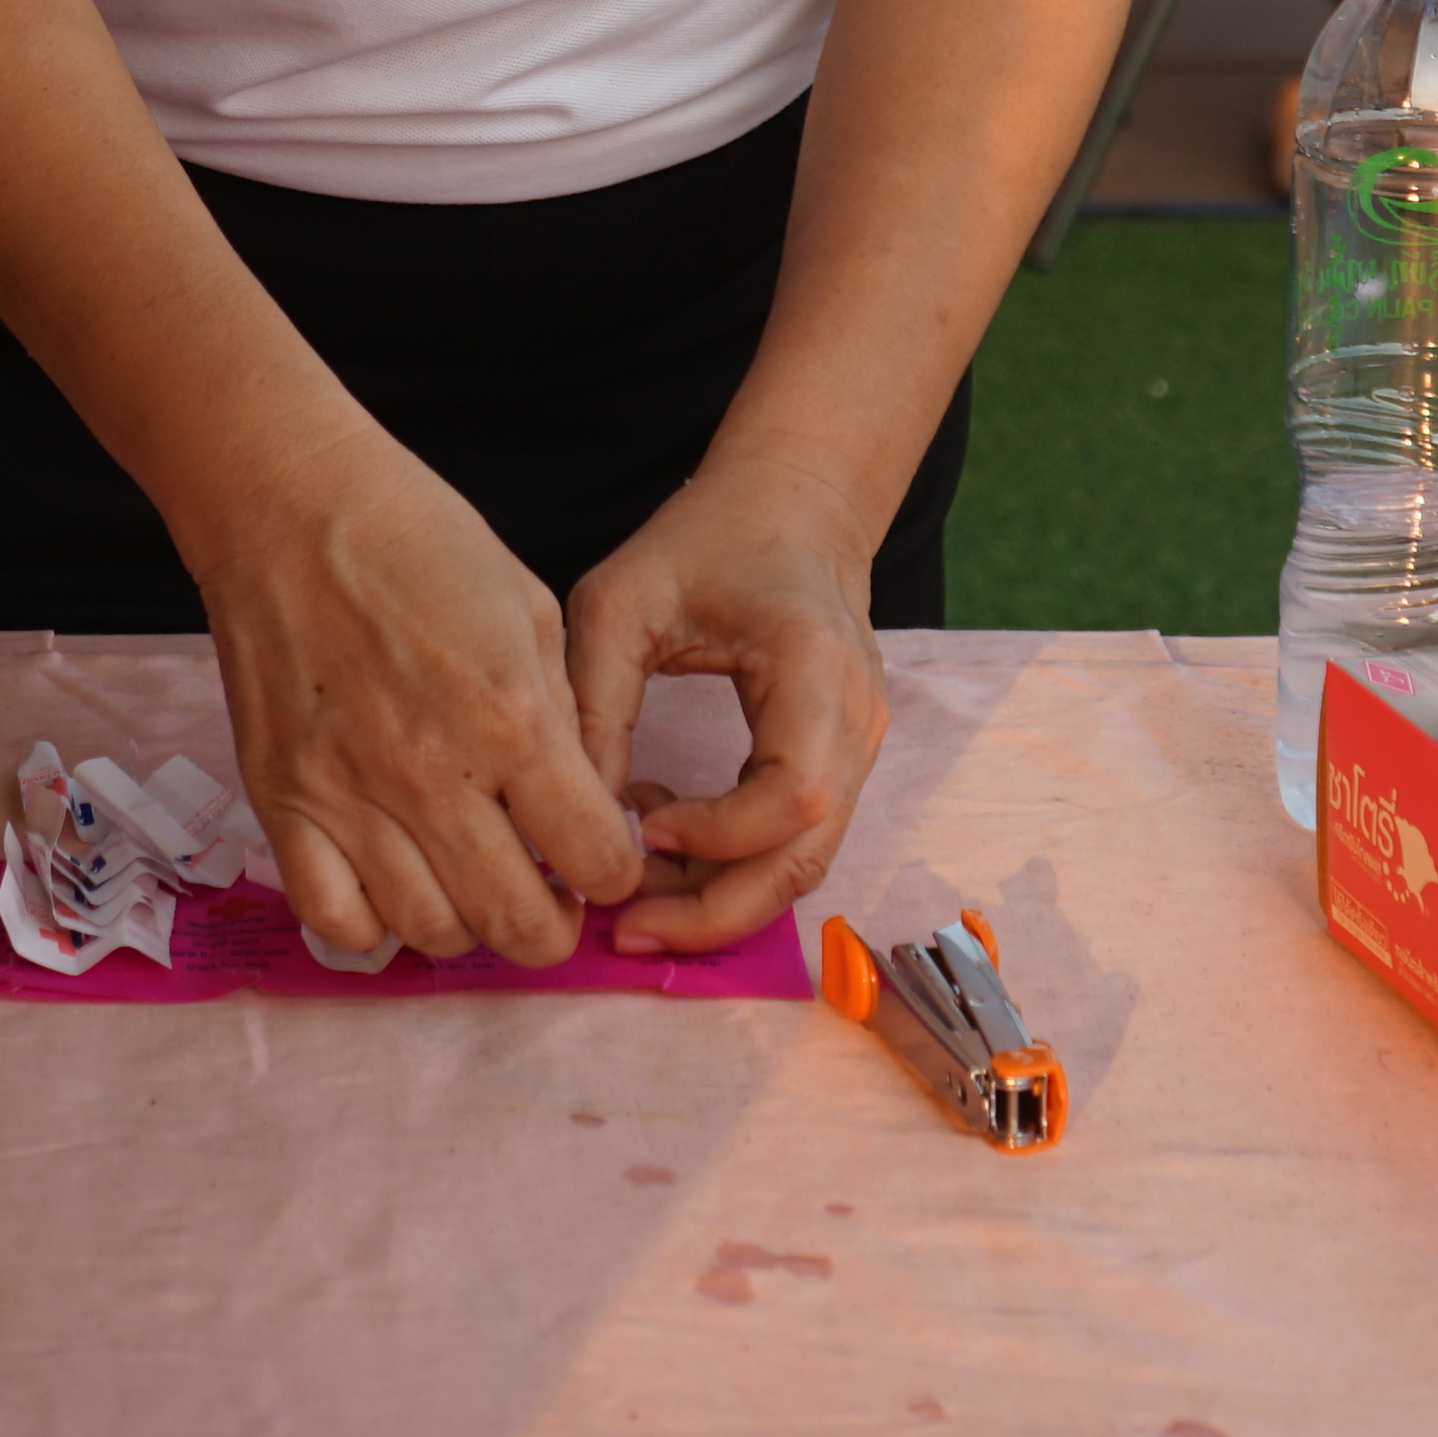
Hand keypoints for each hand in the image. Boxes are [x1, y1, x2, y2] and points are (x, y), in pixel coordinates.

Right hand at [189, 427, 641, 968]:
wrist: (292, 508)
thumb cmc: (421, 543)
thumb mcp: (532, 612)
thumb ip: (566, 720)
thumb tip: (587, 811)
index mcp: (512, 722)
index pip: (594, 861)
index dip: (612, 871)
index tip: (601, 857)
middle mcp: (434, 778)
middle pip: (517, 923)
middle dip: (552, 926)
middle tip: (549, 896)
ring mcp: (351, 799)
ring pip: (431, 933)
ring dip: (469, 926)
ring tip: (474, 885)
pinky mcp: (283, 804)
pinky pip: (336, 920)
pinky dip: (374, 926)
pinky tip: (395, 886)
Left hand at [563, 469, 891, 956]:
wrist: (792, 507)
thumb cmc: (704, 541)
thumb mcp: (621, 600)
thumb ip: (596, 701)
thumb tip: (577, 815)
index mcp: (815, 669)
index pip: (793, 794)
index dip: (714, 835)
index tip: (633, 826)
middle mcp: (857, 720)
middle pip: (807, 857)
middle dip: (715, 909)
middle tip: (624, 928)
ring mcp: (860, 747)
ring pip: (803, 864)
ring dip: (718, 896)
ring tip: (629, 896)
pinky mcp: (840, 762)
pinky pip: (795, 841)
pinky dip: (729, 862)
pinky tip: (658, 833)